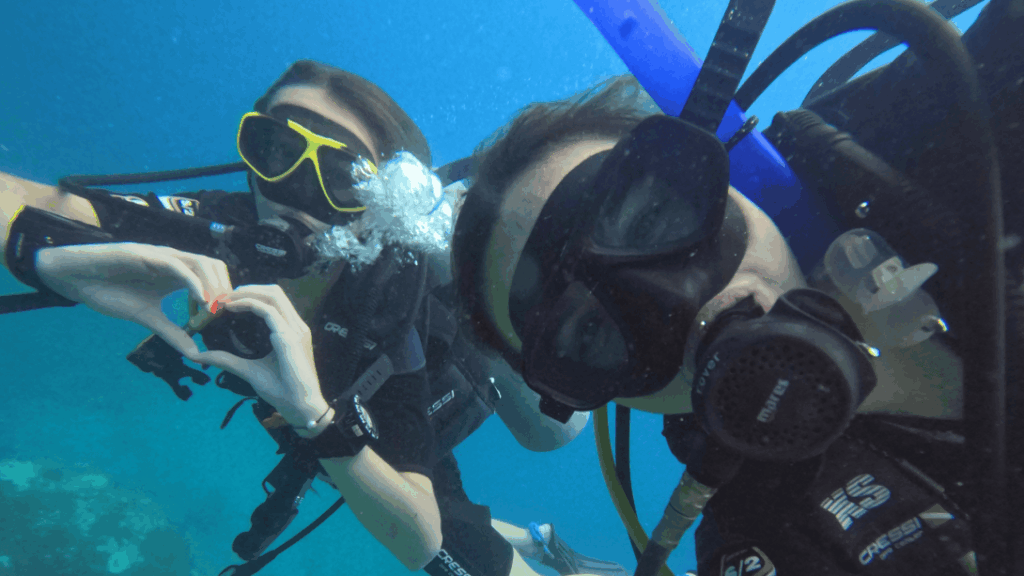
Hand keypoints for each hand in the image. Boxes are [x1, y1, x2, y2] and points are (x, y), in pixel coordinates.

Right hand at [35, 242, 232, 357]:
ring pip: (200, 262)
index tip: (224, 318)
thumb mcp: (146, 317)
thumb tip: (194, 354)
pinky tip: (199, 300)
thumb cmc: (109, 292)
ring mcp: (159, 255)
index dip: (223, 295)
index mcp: (175, 274)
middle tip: (224, 313)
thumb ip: (171, 332)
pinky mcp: (144, 254)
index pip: (212, 277)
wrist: (75, 278)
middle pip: (213, 266)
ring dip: (213, 285)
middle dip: (224, 288)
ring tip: (214, 309)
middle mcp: (172, 261)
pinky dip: (192, 282)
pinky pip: (176, 265)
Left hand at [188, 284, 329, 427]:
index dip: (250, 295)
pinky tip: (230, 307)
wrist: (301, 407)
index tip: (227, 302)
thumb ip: (227, 360)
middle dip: (247, 288)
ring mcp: (295, 329)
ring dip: (246, 292)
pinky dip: (248, 303)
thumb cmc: (281, 391)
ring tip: (224, 299)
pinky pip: (267, 310)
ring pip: (272, 294)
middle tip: (222, 295)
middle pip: (275, 291)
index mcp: (292, 331)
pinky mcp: (289, 337)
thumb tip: (200, 356)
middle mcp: (296, 326)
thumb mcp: (249, 371)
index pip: (274, 301)